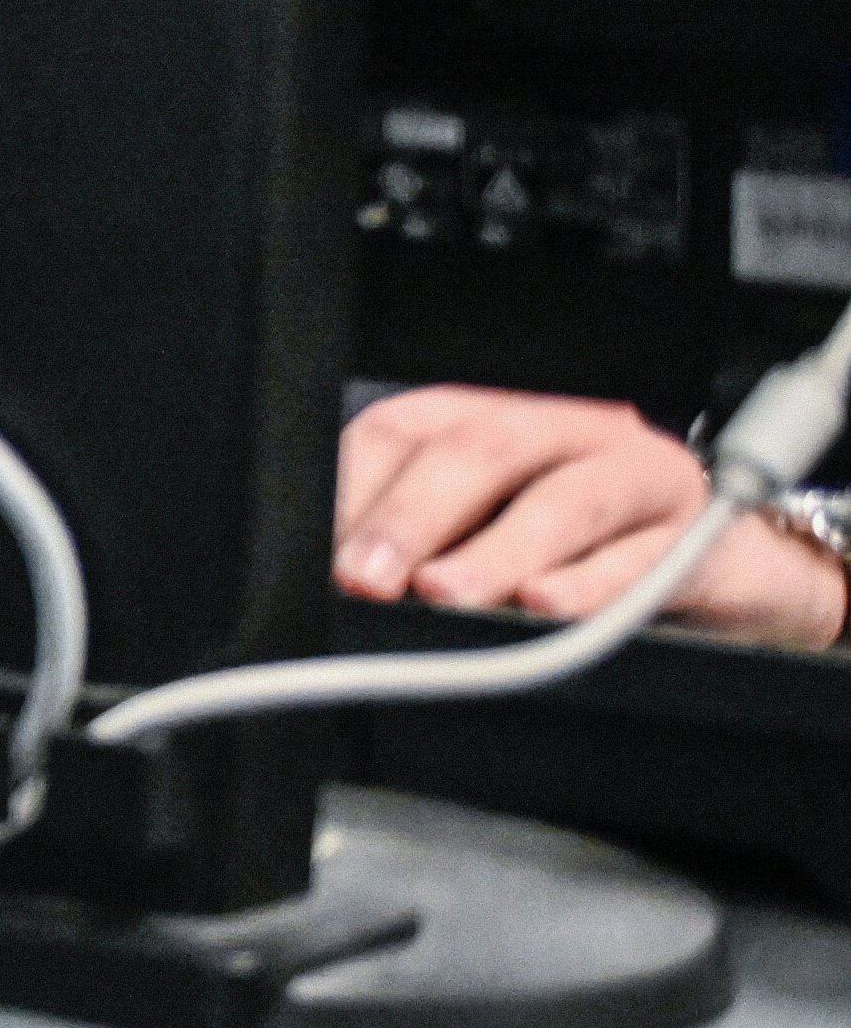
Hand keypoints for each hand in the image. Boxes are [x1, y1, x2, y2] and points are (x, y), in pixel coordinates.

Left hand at [332, 385, 847, 648]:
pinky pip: (644, 558)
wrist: (706, 564)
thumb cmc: (570, 546)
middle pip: (482, 450)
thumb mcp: (483, 533)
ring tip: (445, 596)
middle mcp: (562, 432)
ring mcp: (638, 476)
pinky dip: (590, 586)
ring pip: (567, 499)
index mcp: (490, 419)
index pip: (406, 431)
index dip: (355, 492)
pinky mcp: (697, 533)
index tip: (320, 556)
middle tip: (366, 579)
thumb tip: (339, 591)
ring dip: (498, 551)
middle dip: (414, 516)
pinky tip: (546, 608)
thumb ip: (418, 547)